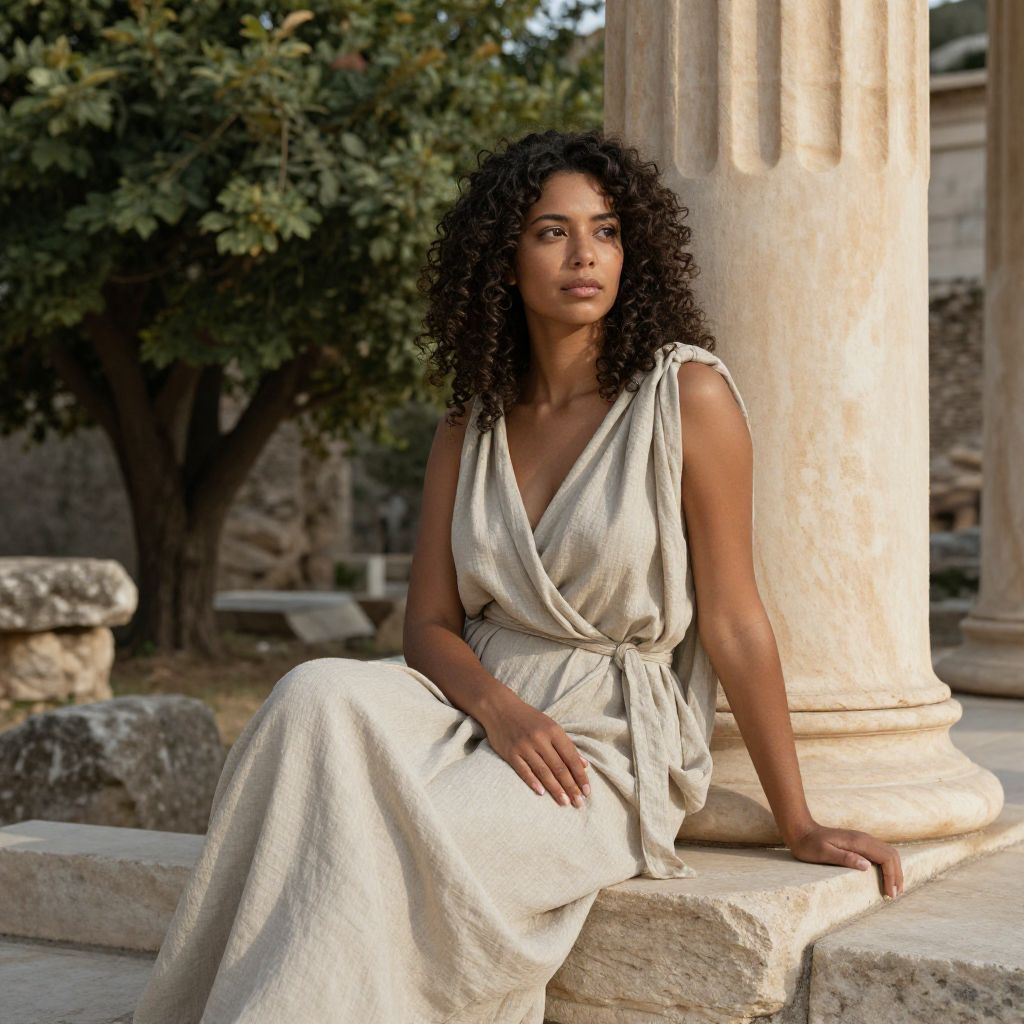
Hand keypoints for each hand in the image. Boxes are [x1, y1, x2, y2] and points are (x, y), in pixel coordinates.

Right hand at [478, 689, 590, 807]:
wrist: (500, 708)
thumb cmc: (529, 718)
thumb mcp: (551, 725)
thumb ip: (567, 745)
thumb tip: (584, 765)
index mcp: (553, 731)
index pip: (571, 757)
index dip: (580, 775)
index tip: (587, 791)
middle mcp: (540, 738)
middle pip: (559, 767)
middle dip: (570, 787)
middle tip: (579, 803)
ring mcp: (524, 746)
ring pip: (543, 771)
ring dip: (555, 788)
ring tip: (565, 802)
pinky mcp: (510, 753)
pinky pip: (523, 770)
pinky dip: (533, 782)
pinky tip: (541, 793)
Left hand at [785, 821, 904, 897]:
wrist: (801, 830)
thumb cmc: (809, 844)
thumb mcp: (823, 853)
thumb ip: (844, 858)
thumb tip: (866, 865)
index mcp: (858, 842)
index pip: (886, 858)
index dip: (892, 876)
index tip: (890, 894)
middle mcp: (864, 839)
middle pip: (892, 855)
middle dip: (897, 875)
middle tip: (895, 895)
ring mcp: (862, 840)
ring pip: (888, 853)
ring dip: (895, 871)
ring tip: (894, 889)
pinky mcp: (859, 843)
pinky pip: (880, 854)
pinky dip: (888, 866)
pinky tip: (885, 877)